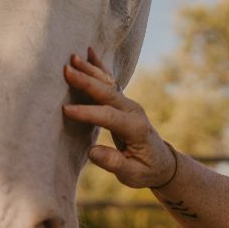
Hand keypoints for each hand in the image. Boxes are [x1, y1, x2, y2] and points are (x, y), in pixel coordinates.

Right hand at [62, 47, 176, 188]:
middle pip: (108, 93)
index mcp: (135, 128)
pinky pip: (110, 81)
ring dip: (90, 70)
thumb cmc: (146, 170)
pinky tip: (89, 52)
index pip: (108, 117)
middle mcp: (133, 111)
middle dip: (87, 82)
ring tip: (72, 57)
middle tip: (66, 70)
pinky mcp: (123, 102)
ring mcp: (129, 103)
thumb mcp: (133, 175)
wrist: (162, 162)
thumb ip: (115, 164)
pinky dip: (99, 67)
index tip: (66, 110)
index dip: (87, 113)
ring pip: (108, 83)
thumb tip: (92, 152)